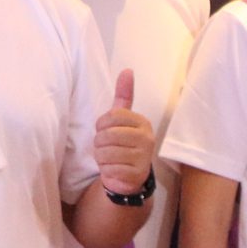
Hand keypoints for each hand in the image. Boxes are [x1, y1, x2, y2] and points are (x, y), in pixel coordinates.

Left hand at [94, 69, 154, 196]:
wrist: (130, 177)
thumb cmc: (122, 144)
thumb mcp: (122, 120)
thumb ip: (124, 96)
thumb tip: (127, 70)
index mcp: (142, 122)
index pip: (111, 115)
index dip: (101, 125)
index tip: (106, 132)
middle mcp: (147, 137)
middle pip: (106, 135)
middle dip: (99, 144)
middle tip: (107, 148)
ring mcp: (143, 156)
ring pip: (105, 153)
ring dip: (101, 158)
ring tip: (110, 159)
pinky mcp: (137, 173)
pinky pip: (110, 168)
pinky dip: (106, 171)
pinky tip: (114, 170)